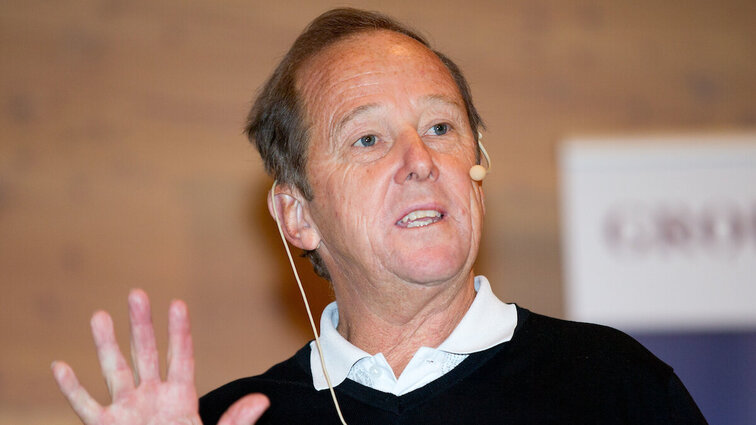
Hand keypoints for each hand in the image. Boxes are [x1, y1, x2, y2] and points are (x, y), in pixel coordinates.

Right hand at [52, 289, 268, 424]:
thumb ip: (235, 421)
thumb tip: (261, 400)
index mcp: (181, 399)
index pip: (181, 357)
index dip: (180, 332)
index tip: (178, 304)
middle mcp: (152, 398)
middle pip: (146, 354)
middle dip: (141, 325)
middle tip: (137, 293)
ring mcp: (128, 411)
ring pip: (115, 371)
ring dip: (106, 345)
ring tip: (99, 315)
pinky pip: (86, 407)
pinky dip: (72, 389)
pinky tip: (60, 366)